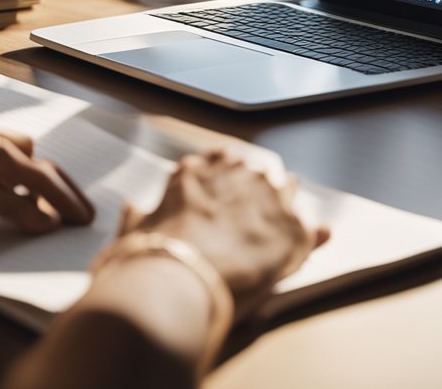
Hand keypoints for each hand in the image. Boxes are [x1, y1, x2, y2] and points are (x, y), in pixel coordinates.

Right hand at [0, 131, 93, 232]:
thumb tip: (20, 201)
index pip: (36, 157)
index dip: (61, 181)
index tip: (77, 202)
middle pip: (40, 165)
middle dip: (68, 191)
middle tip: (87, 216)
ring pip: (26, 175)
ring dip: (57, 198)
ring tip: (76, 221)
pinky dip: (24, 209)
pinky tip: (41, 223)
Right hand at [118, 151, 329, 318]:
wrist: (176, 279)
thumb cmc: (149, 259)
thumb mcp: (133, 232)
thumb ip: (137, 216)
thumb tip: (133, 208)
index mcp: (197, 170)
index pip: (219, 161)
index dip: (224, 182)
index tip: (224, 198)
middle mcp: (236, 173)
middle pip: (256, 171)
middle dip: (256, 191)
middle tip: (253, 219)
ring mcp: (268, 195)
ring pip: (287, 188)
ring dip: (283, 206)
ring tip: (278, 230)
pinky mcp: (293, 226)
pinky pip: (308, 228)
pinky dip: (306, 238)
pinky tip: (300, 249)